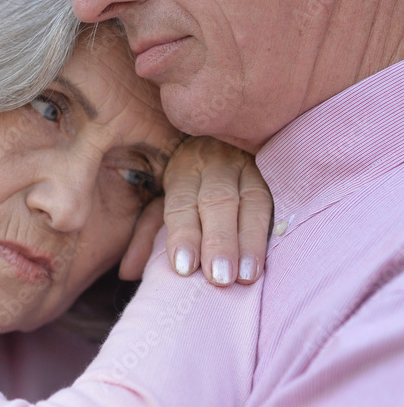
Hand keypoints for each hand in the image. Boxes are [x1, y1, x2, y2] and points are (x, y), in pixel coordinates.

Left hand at [119, 137, 272, 285]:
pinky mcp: (278, 173)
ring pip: (254, 200)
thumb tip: (127, 272)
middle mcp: (218, 163)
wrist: (228, 129)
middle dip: (218, 241)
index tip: (184, 267)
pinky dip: (274, 227)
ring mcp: (252, 165)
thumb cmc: (192, 181)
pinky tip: (275, 255)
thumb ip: (146, 234)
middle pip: (218, 200)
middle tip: (219, 277)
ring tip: (247, 275)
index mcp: (184, 169)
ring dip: (250, 240)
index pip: (182, 202)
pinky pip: (279, 199)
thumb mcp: (163, 200)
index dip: (184, 234)